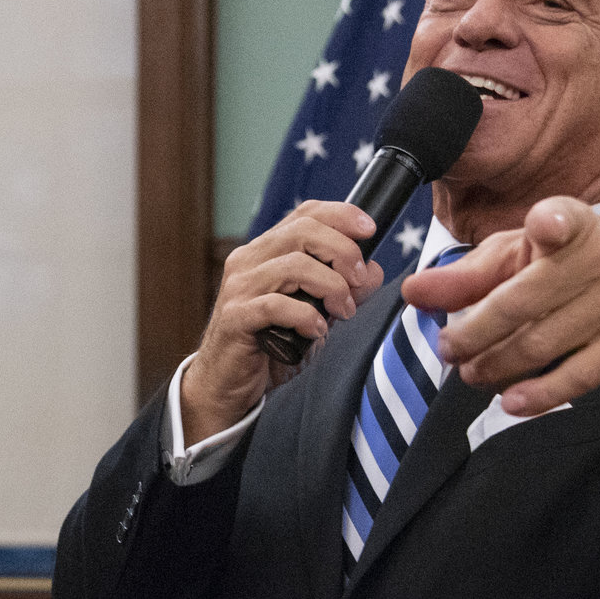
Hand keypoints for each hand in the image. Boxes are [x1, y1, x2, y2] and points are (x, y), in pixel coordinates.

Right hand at [181, 201, 383, 444]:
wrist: (227, 385)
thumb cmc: (270, 346)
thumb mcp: (315, 313)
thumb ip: (342, 290)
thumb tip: (372, 270)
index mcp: (267, 251)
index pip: (305, 213)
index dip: (341, 215)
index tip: (370, 230)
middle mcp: (249, 260)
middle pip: (303, 231)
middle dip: (343, 252)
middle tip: (358, 282)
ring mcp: (240, 287)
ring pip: (294, 265)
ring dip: (330, 287)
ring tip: (341, 312)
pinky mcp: (236, 316)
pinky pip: (276, 305)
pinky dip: (305, 316)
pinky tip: (315, 331)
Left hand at [403, 197, 599, 417]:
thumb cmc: (572, 264)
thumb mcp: (521, 256)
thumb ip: (467, 276)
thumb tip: (414, 293)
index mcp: (573, 223)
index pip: (563, 220)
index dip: (553, 223)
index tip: (543, 227)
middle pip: (525, 301)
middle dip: (476, 332)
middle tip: (449, 349)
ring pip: (546, 342)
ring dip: (498, 365)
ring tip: (472, 373)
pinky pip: (581, 374)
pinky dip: (541, 393)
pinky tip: (512, 401)